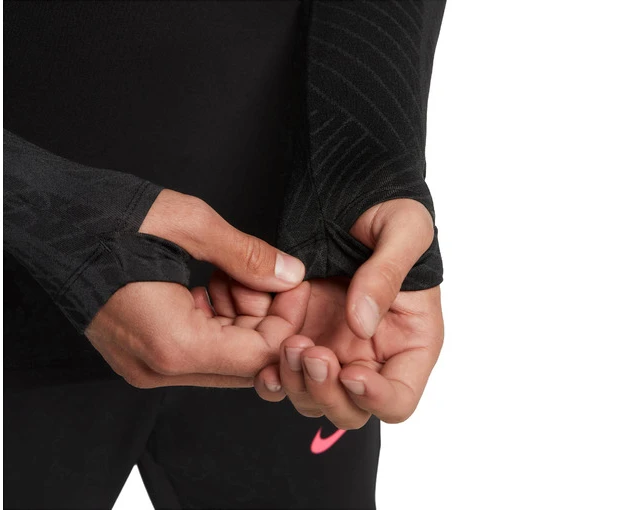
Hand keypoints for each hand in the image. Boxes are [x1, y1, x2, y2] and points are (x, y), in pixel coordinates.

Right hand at [85, 189, 309, 388]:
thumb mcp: (189, 225)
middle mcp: (159, 368)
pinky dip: (215, 320)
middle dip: (264, 316)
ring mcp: (146, 366)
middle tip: (257, 271)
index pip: (261, 356)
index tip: (293, 282)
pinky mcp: (140, 355)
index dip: (288, 319)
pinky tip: (207, 283)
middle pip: (244, 363)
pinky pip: (196, 351)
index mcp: (173, 344)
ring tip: (225, 271)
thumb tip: (290, 274)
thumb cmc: (107, 220)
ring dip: (239, 317)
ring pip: (222, 358)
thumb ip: (247, 256)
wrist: (49, 223)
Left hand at [253, 199, 443, 427]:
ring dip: (295, 384)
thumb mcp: (404, 230)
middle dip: (327, 393)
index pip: (398, 400)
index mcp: (409, 344)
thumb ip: (386, 274)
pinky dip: (271, 377)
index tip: (351, 372)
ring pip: (311, 400)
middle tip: (311, 353)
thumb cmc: (389, 214)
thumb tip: (363, 322)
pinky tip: (263, 362)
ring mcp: (332, 352)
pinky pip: (283, 377)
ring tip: (287, 344)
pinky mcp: (300, 338)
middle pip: (350, 411)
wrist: (349, 200)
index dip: (376, 398)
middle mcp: (370, 358)